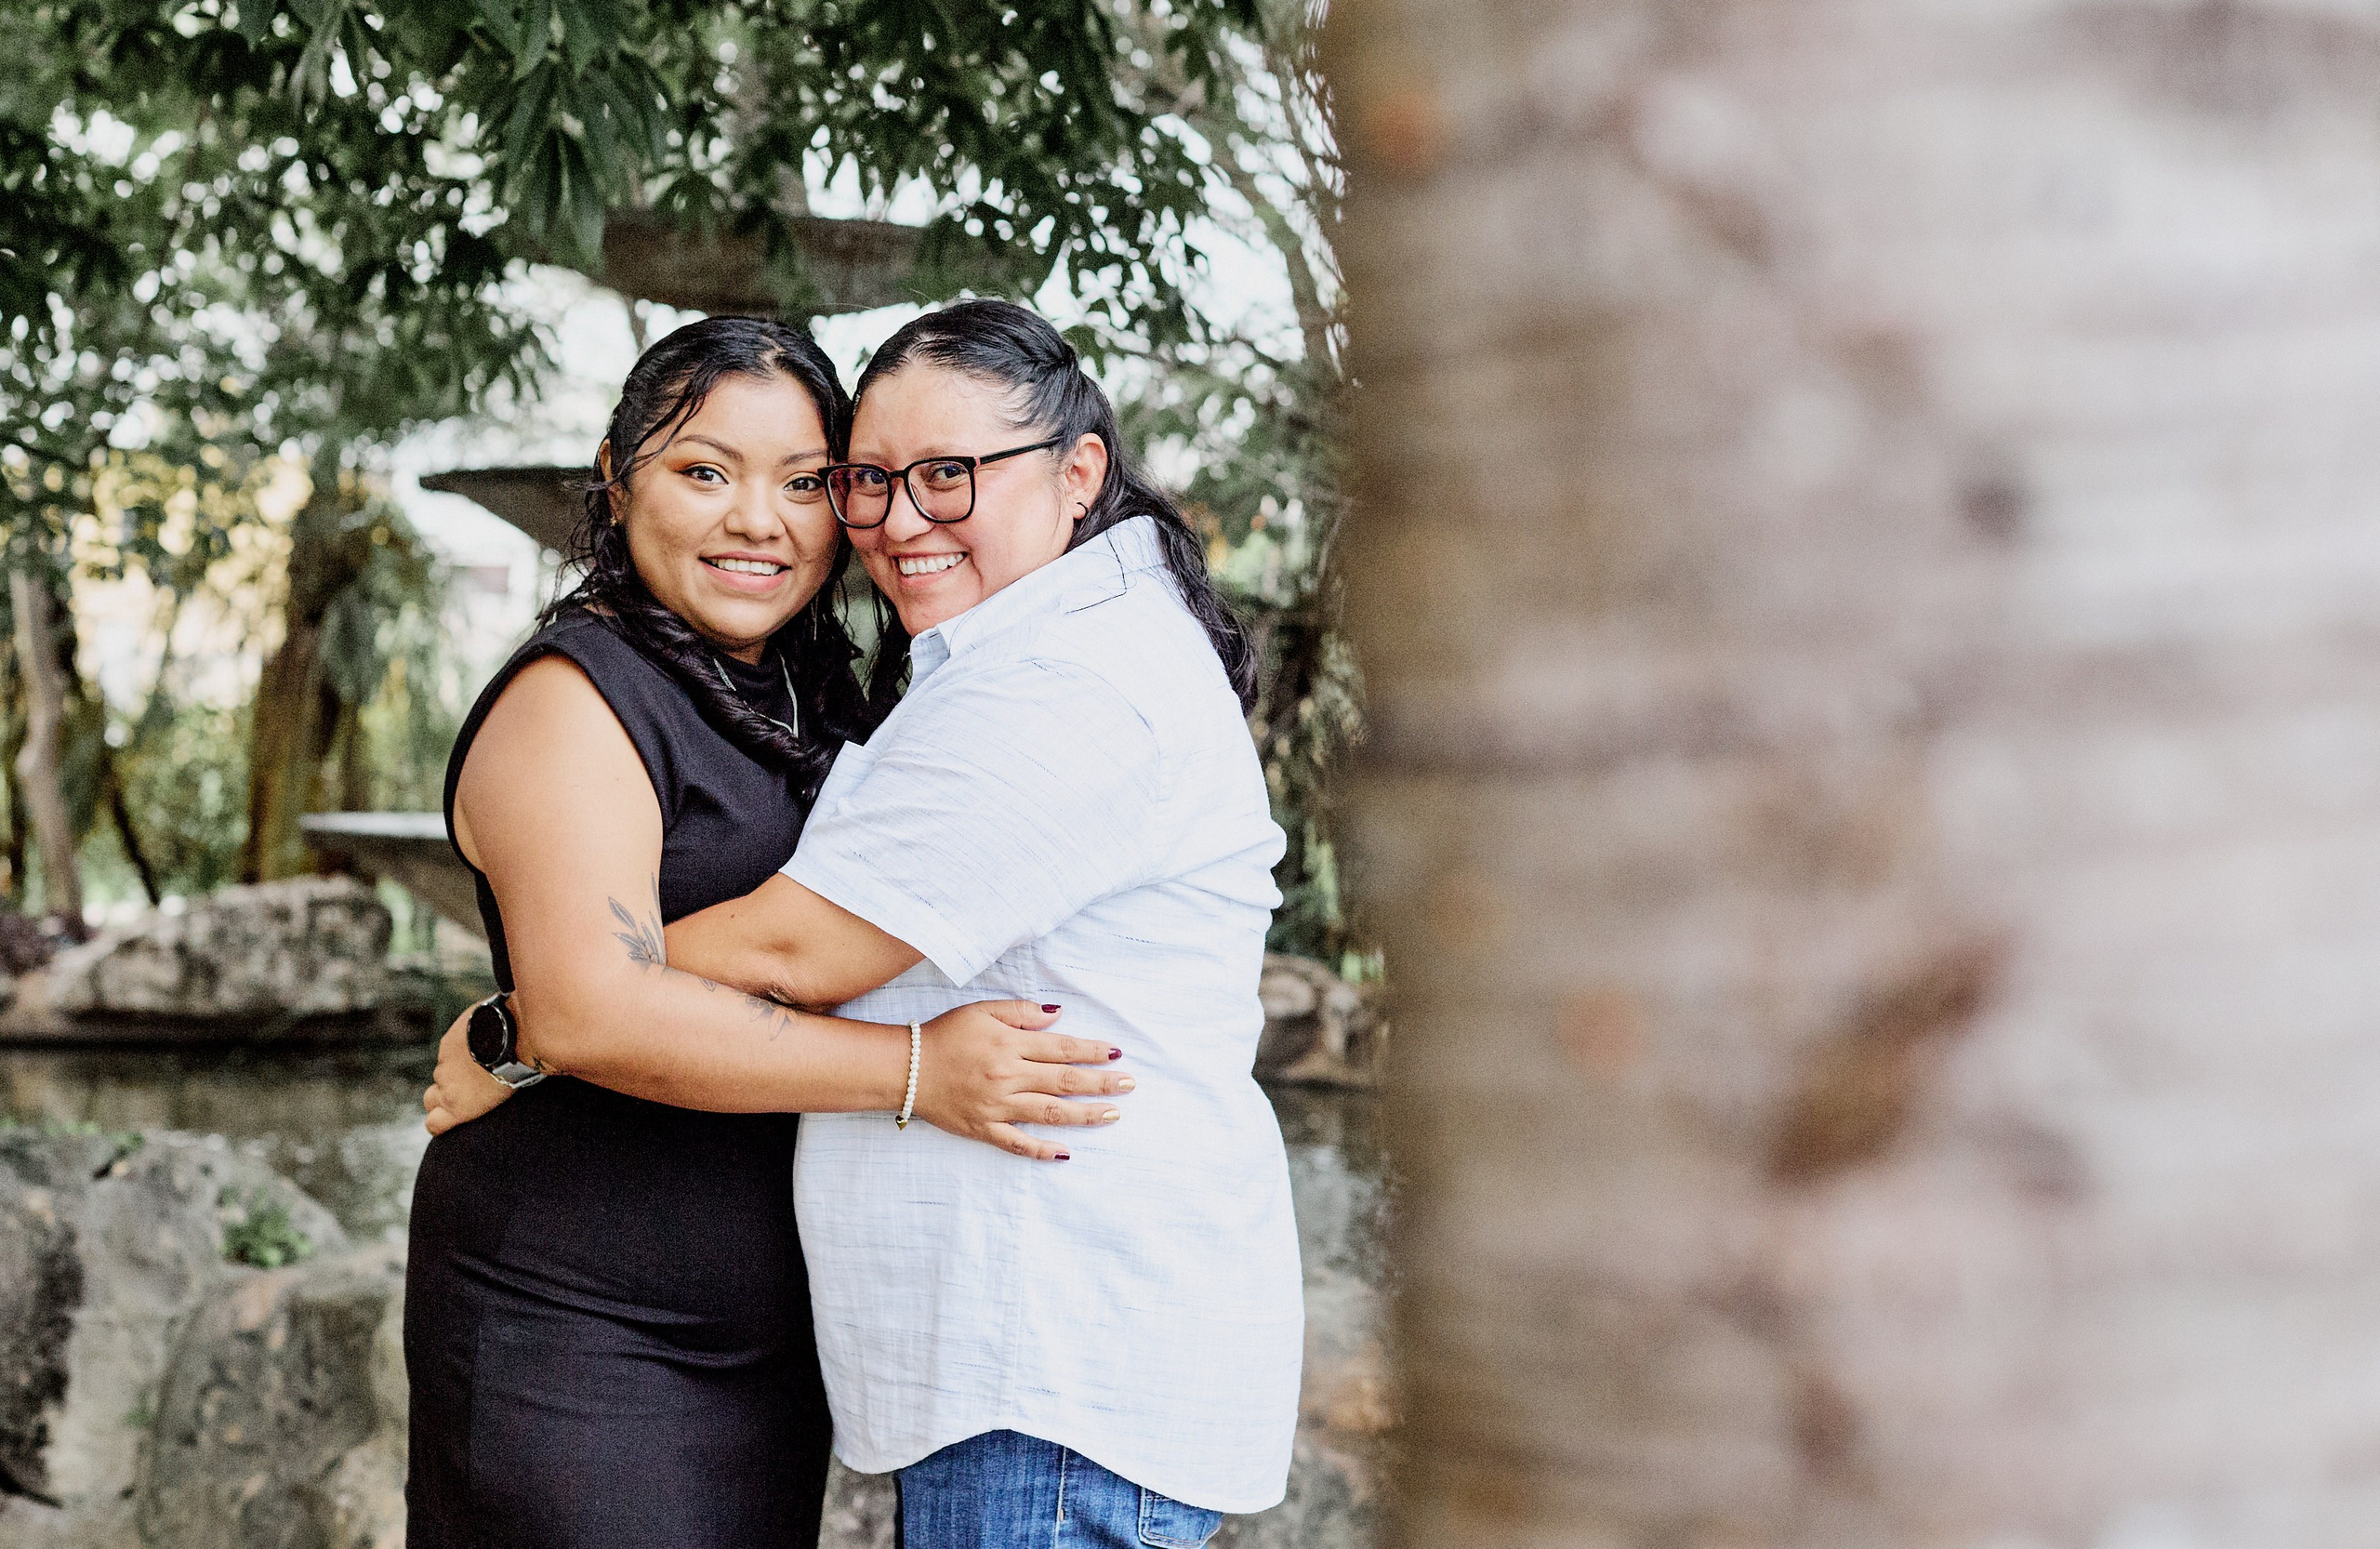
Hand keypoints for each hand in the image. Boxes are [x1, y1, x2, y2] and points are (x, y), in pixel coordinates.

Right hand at [423, 1006, 517, 1135]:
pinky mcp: (446, 1043)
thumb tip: (478, 1102)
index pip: (433, 1124)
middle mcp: (445, 1087)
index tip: (442, 1121)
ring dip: (454, 1070)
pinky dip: (460, 1049)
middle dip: (440, 1098)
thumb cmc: (513, 1073)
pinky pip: (449, 1050)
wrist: (509, 1039)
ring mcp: (443, 1064)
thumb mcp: (497, 1101)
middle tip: (460, 1092)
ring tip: (478, 1062)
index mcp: (458, 1107)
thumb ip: (477, 1104)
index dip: (436, 1123)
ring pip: (442, 1072)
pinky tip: (478, 1044)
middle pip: (430, 1099)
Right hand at [910, 1000, 1131, 1161]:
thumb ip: (1021, 1013)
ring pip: (1049, 1113)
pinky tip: (1065, 1153)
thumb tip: (1057, 1017)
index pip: (1062, 1049)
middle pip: (1065, 1082)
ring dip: (1084, 1115)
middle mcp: (1008, 1077)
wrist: (904, 1069)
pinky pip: (1017, 1144)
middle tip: (1129, 1085)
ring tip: (1112, 1115)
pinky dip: (1041, 1150)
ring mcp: (997, 1107)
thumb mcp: (981, 1011)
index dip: (1092, 1051)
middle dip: (1101, 1083)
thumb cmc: (944, 1035)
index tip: (1116, 1053)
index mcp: (1010, 1046)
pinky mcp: (983, 1129)